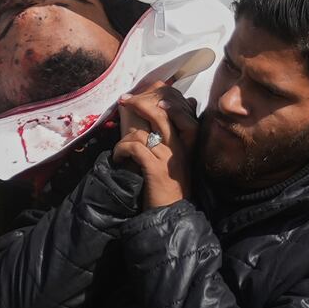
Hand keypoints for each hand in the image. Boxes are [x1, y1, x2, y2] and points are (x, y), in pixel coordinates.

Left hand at [113, 78, 190, 210]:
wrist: (171, 213)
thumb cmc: (172, 183)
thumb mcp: (178, 156)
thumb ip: (178, 133)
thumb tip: (184, 105)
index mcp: (189, 141)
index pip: (180, 107)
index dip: (162, 95)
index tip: (143, 95)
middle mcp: (181, 146)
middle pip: (162, 112)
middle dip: (140, 102)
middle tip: (125, 100)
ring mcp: (169, 157)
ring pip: (144, 130)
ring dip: (126, 134)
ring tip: (120, 142)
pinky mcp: (155, 169)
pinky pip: (134, 147)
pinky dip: (122, 149)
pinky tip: (119, 157)